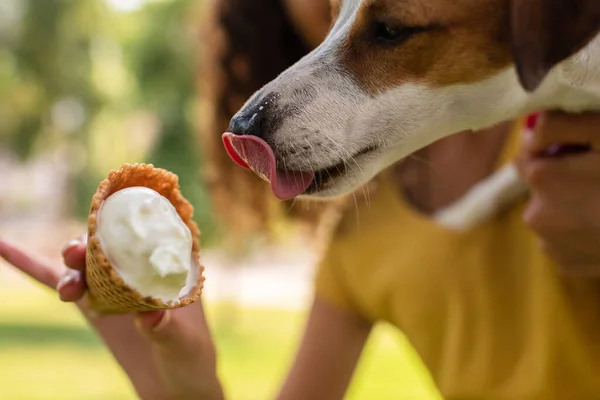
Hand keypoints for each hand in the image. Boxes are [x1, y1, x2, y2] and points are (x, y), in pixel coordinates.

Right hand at [0, 236, 223, 399]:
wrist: (174, 389)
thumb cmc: (191, 362)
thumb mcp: (184, 345)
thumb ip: (167, 329)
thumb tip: (149, 316)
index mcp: (173, 266)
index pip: (151, 230)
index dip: (127, 215)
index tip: (105, 208)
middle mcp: (141, 268)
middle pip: (110, 244)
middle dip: (90, 245)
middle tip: (77, 255)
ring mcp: (114, 285)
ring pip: (86, 264)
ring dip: (71, 268)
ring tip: (70, 290)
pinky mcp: (93, 305)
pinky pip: (61, 283)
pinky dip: (31, 266)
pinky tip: (4, 246)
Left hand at [517, 111, 599, 275]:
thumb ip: (558, 125)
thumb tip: (529, 135)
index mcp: (542, 178)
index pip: (527, 157)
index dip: (554, 152)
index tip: (582, 155)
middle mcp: (535, 214)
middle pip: (542, 187)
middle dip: (564, 181)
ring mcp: (550, 244)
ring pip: (553, 214)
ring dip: (572, 208)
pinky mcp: (565, 265)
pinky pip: (566, 240)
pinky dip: (582, 233)